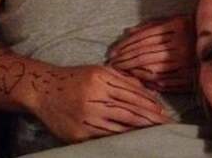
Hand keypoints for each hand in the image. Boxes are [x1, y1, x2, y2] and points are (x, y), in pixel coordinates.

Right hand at [32, 64, 169, 142]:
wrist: (44, 90)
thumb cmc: (75, 78)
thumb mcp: (98, 70)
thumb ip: (121, 78)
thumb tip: (145, 89)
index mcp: (101, 78)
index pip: (131, 92)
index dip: (148, 102)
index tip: (162, 110)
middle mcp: (95, 96)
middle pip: (129, 109)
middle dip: (150, 118)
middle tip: (167, 125)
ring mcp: (87, 116)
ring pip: (119, 125)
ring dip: (139, 130)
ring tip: (155, 133)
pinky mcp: (79, 133)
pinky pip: (104, 137)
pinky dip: (121, 138)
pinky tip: (133, 140)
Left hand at [108, 15, 194, 92]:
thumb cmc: (190, 27)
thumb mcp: (172, 19)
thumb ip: (151, 25)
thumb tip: (127, 32)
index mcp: (175, 25)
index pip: (143, 38)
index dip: (125, 46)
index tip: (112, 52)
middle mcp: (179, 43)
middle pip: (144, 53)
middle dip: (125, 59)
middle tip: (112, 63)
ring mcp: (184, 60)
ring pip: (151, 67)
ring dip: (132, 70)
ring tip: (120, 71)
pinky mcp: (188, 74)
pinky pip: (164, 79)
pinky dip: (148, 80)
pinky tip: (137, 80)